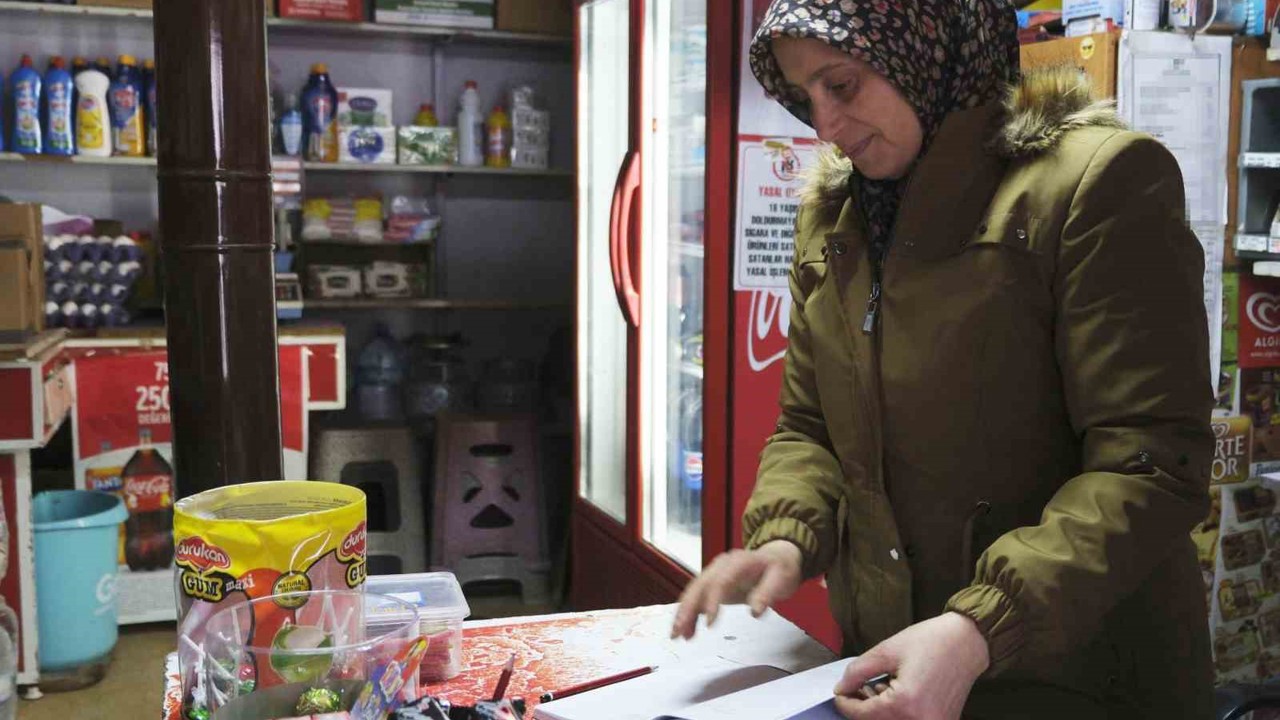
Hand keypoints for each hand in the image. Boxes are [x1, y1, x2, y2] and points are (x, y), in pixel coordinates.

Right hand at [670, 540, 803, 639]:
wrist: (777, 557)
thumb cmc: (780, 569)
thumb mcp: (781, 580)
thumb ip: (767, 594)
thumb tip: (755, 612)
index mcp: (738, 562)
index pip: (720, 581)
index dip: (713, 602)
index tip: (710, 624)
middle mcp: (722, 565)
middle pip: (699, 586)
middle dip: (687, 609)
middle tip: (679, 631)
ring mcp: (715, 573)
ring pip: (694, 592)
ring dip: (684, 613)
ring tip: (677, 635)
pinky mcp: (713, 584)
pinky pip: (697, 598)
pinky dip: (690, 614)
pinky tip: (687, 631)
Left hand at [832, 612, 989, 719]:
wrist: (967, 641)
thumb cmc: (930, 641)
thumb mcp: (886, 651)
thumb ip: (858, 672)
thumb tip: (841, 689)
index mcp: (905, 704)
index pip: (863, 716)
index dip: (846, 704)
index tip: (839, 694)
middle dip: (863, 709)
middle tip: (856, 689)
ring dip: (880, 713)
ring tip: (879, 688)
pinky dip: (898, 715)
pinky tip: (896, 695)